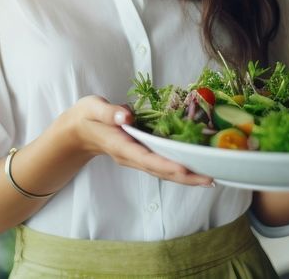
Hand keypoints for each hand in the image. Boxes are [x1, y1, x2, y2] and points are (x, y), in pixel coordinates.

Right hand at [61, 95, 214, 186]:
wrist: (78, 132)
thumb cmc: (86, 117)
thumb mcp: (93, 108)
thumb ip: (109, 112)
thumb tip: (127, 115)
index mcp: (120, 145)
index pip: (145, 158)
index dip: (165, 164)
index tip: (184, 169)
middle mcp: (131, 157)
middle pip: (160, 171)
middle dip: (185, 177)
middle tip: (210, 179)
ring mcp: (136, 159)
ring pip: (163, 172)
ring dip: (186, 177)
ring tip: (209, 179)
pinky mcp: (141, 156)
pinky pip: (162, 166)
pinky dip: (179, 170)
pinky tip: (196, 170)